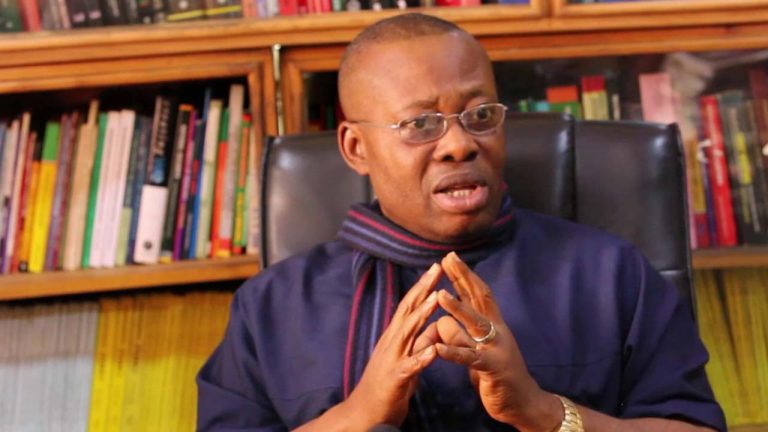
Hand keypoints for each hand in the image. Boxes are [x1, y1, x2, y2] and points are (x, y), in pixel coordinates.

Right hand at [343, 263, 442, 427]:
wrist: (364, 413)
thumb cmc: (387, 386)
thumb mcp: (408, 359)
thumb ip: (420, 341)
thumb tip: (436, 324)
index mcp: (396, 337)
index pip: (410, 306)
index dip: (422, 287)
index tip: (436, 268)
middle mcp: (391, 343)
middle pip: (408, 311)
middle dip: (422, 289)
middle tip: (436, 268)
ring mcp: (392, 359)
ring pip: (407, 333)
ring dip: (421, 315)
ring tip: (436, 299)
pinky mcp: (395, 379)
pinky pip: (409, 367)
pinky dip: (420, 358)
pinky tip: (433, 351)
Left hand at [428, 252, 561, 431]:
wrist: (523, 402)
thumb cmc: (497, 374)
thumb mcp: (477, 350)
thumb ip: (462, 334)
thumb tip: (443, 321)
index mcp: (494, 324)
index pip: (479, 293)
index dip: (465, 275)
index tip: (451, 257)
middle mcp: (497, 331)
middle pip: (480, 298)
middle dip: (463, 278)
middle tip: (448, 259)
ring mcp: (496, 348)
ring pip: (476, 324)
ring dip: (458, 309)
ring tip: (440, 295)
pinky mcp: (492, 368)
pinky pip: (470, 358)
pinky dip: (453, 352)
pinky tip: (437, 347)